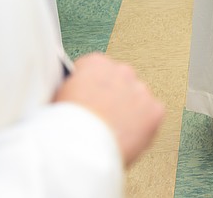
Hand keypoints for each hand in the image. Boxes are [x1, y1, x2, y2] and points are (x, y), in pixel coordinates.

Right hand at [53, 52, 163, 166]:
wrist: (80, 148)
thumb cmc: (64, 126)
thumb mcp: (57, 98)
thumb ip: (72, 89)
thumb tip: (75, 94)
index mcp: (95, 64)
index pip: (96, 69)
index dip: (90, 87)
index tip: (88, 100)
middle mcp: (121, 71)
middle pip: (120, 82)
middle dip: (113, 97)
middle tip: (101, 118)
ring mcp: (140, 90)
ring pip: (137, 99)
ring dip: (128, 111)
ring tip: (112, 131)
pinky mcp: (154, 111)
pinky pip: (151, 117)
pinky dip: (142, 127)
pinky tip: (126, 137)